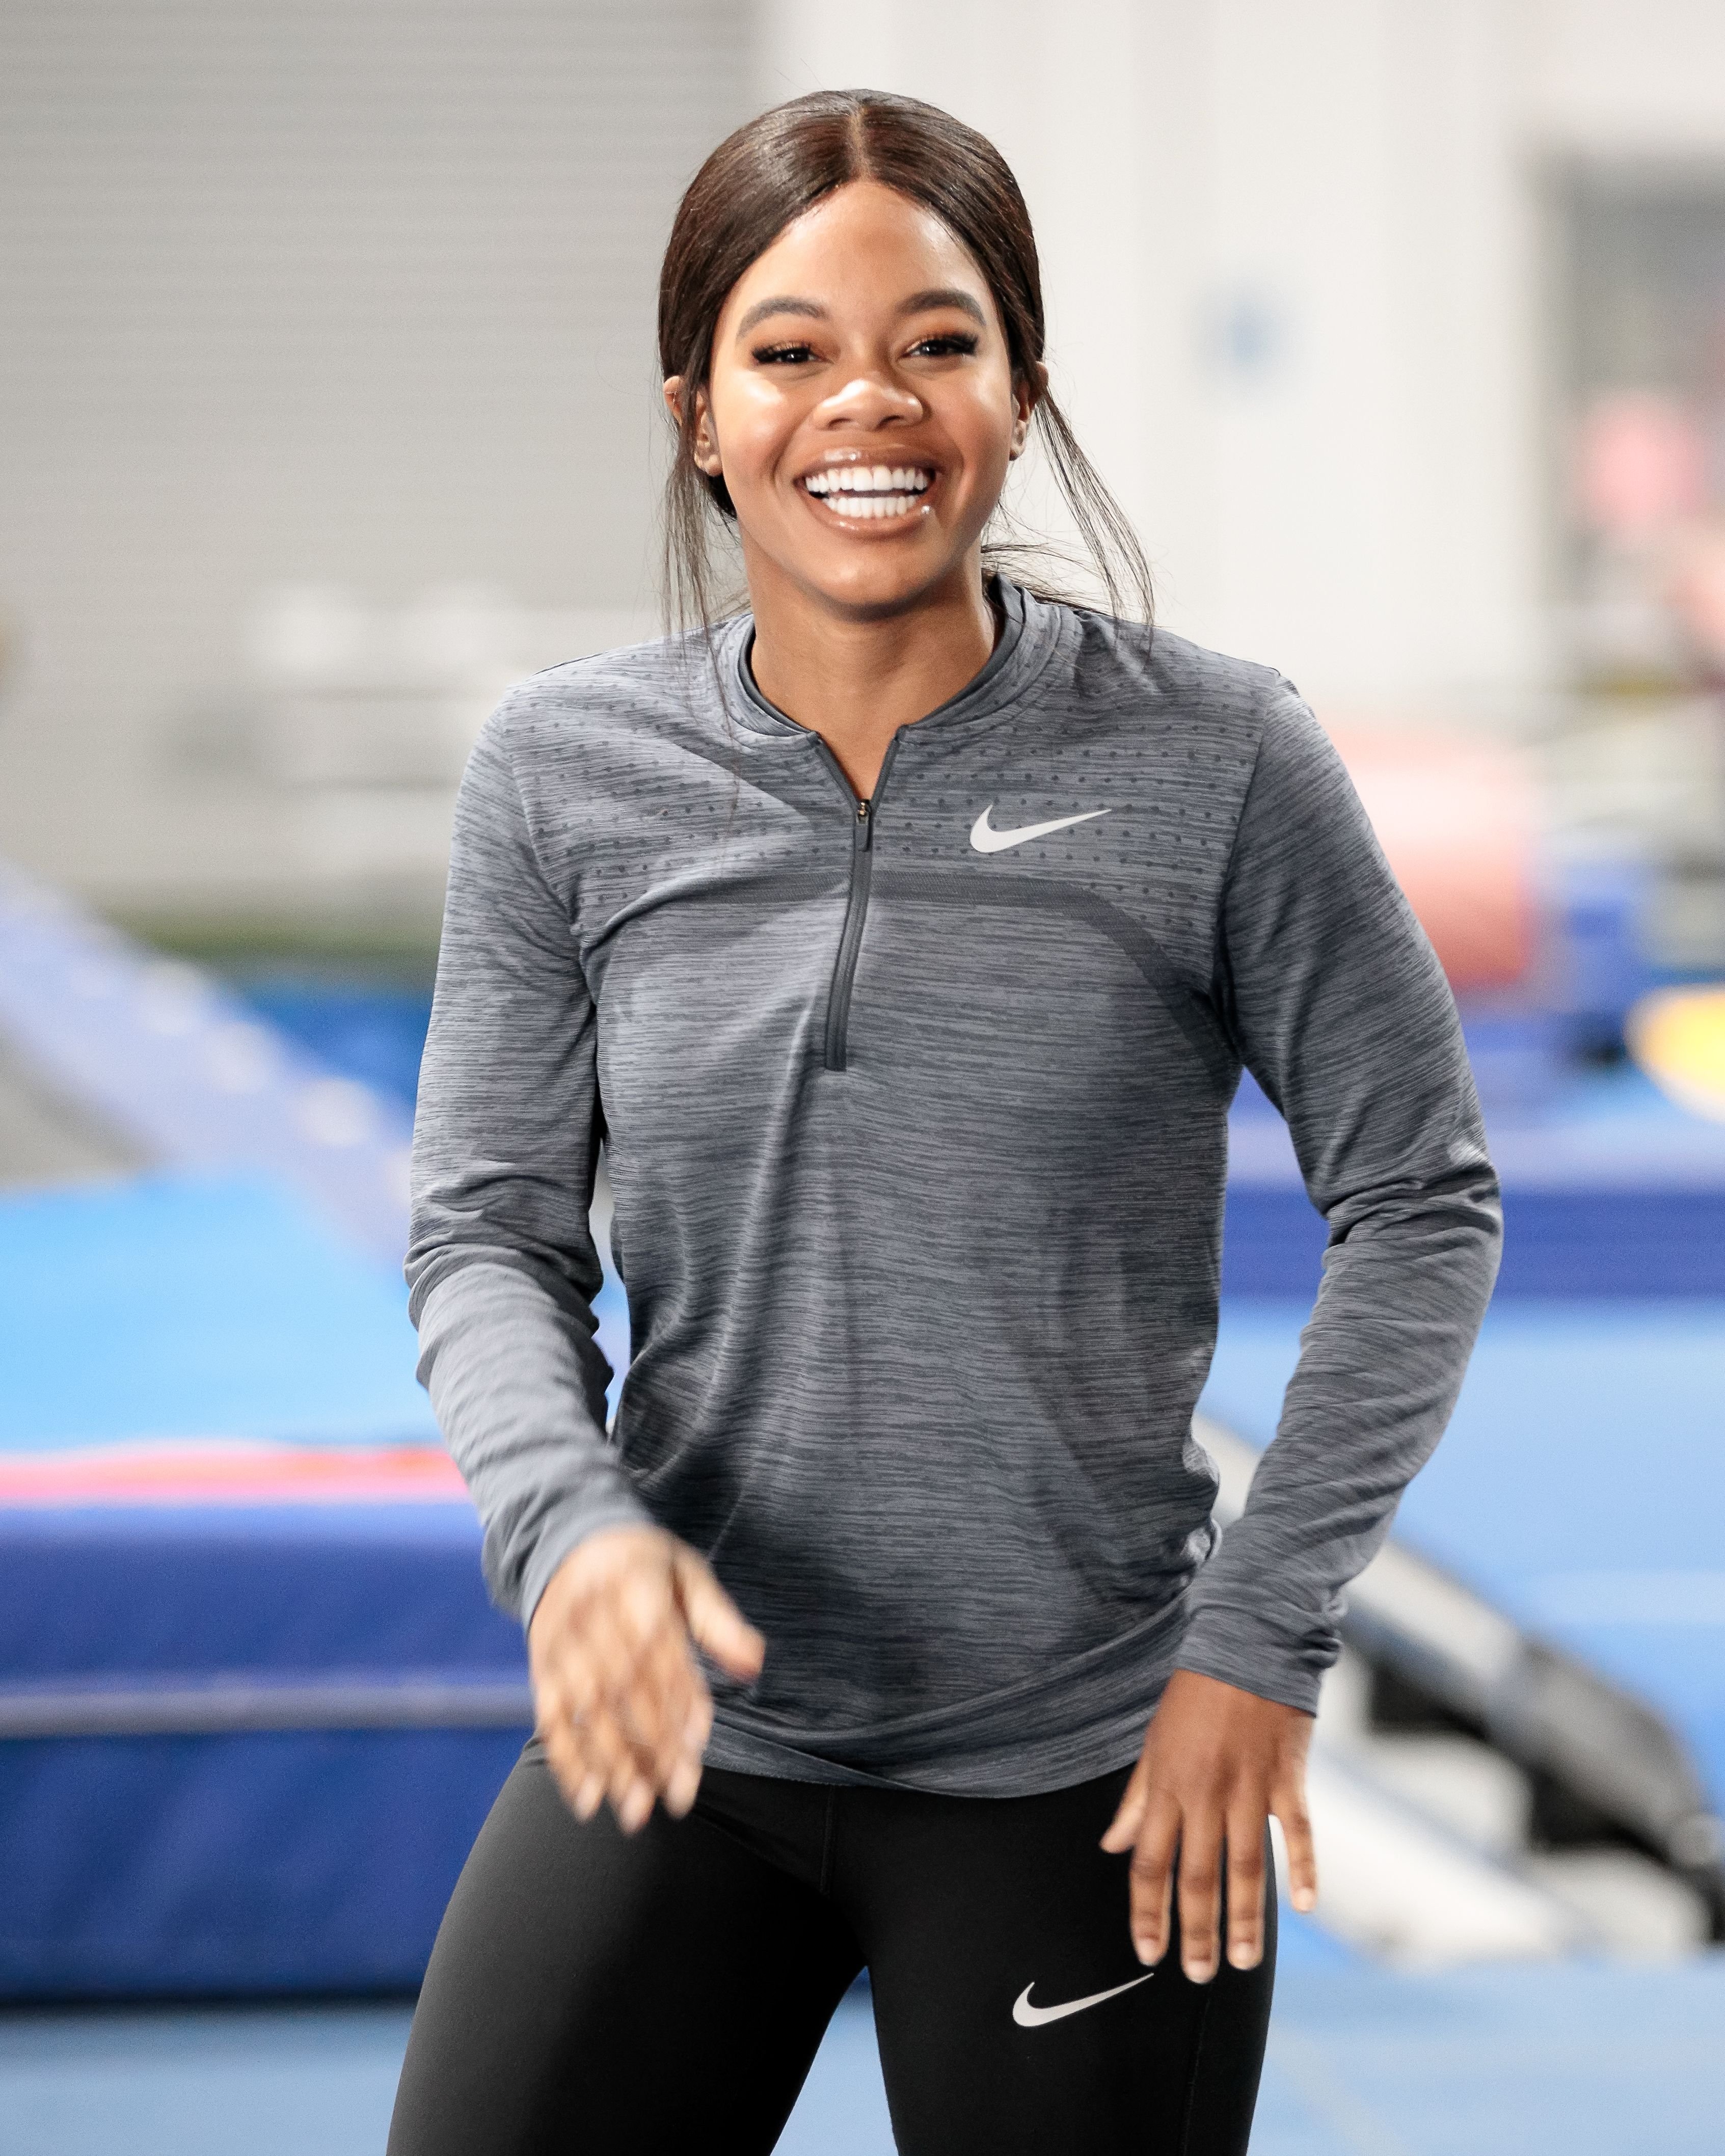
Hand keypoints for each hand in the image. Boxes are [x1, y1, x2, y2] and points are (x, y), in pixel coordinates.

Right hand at [527, 1524, 764, 1833]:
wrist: (568, 1535)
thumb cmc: (645, 1565)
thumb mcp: (687, 1575)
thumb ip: (720, 1622)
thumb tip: (754, 1666)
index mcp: (636, 1585)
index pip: (659, 1652)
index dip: (678, 1701)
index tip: (698, 1748)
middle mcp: (593, 1612)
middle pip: (623, 1688)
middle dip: (650, 1746)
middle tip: (677, 1797)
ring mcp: (561, 1639)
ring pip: (585, 1709)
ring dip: (610, 1764)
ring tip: (636, 1811)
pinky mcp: (540, 1662)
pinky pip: (549, 1714)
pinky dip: (566, 1759)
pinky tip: (587, 1799)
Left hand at [1100, 1669, 1316, 1982]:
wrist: (1246, 1643)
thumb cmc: (1196, 1695)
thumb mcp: (1154, 1742)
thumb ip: (1137, 1799)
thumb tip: (1112, 1847)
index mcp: (1167, 1785)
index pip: (1149, 1861)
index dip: (1146, 1910)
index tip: (1148, 1952)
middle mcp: (1205, 1792)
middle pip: (1196, 1874)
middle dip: (1195, 1930)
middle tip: (1198, 1975)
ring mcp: (1249, 1786)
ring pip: (1245, 1864)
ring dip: (1244, 1918)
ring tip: (1243, 1962)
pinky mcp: (1287, 1776)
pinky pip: (1298, 1830)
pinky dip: (1303, 1868)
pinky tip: (1304, 1906)